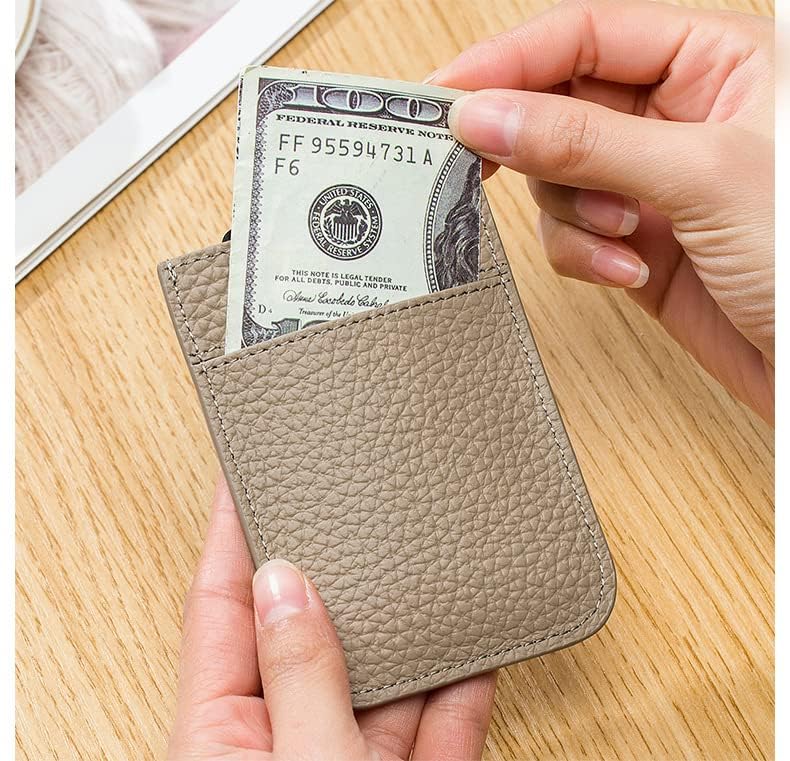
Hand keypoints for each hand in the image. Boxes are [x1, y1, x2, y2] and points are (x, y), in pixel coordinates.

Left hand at [168, 478, 496, 759]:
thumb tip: (287, 584)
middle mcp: (282, 742)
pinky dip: (462, 689)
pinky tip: (477, 646)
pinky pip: (438, 726)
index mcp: (223, 735)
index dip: (231, 532)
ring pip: (379, 680)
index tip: (247, 470)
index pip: (221, 608)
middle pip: (308, 635)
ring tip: (424, 563)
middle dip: (334, 573)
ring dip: (407, 631)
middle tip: (352, 505)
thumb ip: (298, 676)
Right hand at [432, 0, 773, 421]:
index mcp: (715, 64)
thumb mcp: (701, 176)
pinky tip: (630, 270)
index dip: (510, 61)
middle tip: (479, 159)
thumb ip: (585, 142)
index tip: (448, 94)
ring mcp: (650, 185)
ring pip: (558, 178)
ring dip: (573, 212)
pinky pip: (572, 236)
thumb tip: (487, 117)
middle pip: (560, 106)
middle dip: (534, 144)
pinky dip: (585, 256)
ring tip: (621, 234)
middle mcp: (678, 119)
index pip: (586, 36)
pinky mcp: (634, 243)